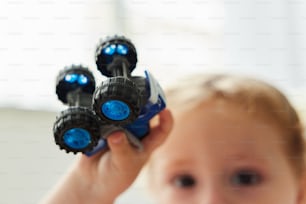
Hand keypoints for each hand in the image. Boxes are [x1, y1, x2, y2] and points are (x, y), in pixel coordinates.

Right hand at [41, 109, 172, 203]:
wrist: (92, 181)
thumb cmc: (115, 176)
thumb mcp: (123, 165)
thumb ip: (121, 150)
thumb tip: (116, 134)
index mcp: (146, 143)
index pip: (161, 130)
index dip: (166, 120)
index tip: (165, 110)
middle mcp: (134, 133)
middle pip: (141, 115)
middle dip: (138, 107)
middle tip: (133, 102)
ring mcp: (119, 129)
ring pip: (122, 114)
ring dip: (118, 110)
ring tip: (112, 110)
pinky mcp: (103, 128)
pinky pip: (103, 117)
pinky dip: (101, 115)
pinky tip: (98, 115)